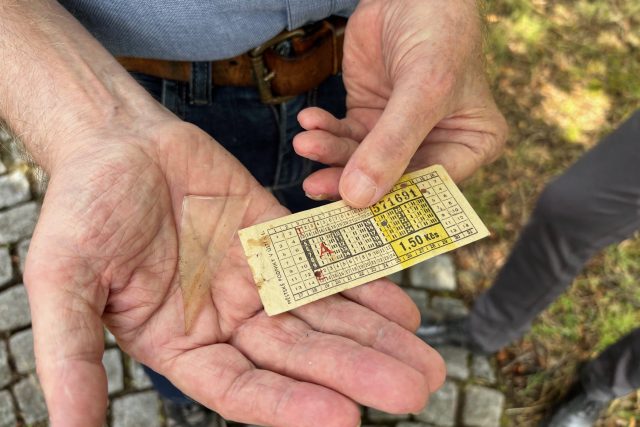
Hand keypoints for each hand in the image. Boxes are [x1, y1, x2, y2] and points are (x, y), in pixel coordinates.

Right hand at [24, 119, 444, 426]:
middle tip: (415, 390)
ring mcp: (256, 280)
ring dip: (375, 336)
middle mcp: (227, 321)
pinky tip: (402, 305)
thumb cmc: (81, 208)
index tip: (344, 417)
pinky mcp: (277, 239)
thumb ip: (71, 357)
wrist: (116, 142)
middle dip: (357, 372)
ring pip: (323, 315)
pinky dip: (362, 282)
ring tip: (426, 359)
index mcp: (182, 346)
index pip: (242, 388)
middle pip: (300, 356)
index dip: (289, 405)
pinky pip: (325, 264)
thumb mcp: (65, 281)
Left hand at [294, 0, 507, 206]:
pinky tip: (309, 121)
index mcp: (469, 144)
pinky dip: (324, 131)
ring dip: (329, 153)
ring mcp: (399, 132)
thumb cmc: (438, 32)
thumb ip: (392, 144)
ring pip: (360, 159)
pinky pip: (343, 135)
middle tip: (314, 185)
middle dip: (349, 180)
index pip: (429, 187)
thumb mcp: (424, 89)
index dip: (392, 203)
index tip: (352, 211)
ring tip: (305, 142)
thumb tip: (358, 198)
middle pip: (390, 179)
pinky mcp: (370, 116)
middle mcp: (436, 144)